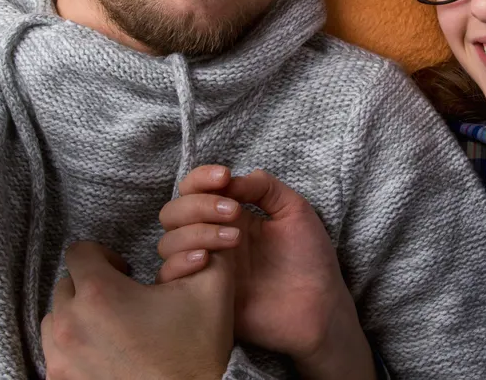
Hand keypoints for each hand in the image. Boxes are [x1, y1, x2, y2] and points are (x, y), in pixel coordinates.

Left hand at [41, 241, 233, 379]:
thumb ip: (203, 248)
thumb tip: (200, 231)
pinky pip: (54, 353)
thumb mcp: (212, 287)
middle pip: (66, 285)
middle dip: (92, 286)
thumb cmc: (197, 351)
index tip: (124, 270)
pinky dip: (73, 347)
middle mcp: (70, 324)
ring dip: (78, 316)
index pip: (79, 252)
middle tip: (123, 300)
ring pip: (54, 319)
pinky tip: (104, 352)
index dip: (103, 255)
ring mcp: (61, 358)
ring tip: (110, 327)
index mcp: (100, 293)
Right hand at [157, 166, 374, 378]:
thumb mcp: (295, 210)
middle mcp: (211, 239)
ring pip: (167, 242)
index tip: (224, 177)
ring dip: (195, 232)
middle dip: (199, 204)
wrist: (318, 308)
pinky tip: (206, 259)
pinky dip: (180, 262)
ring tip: (234, 240)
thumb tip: (231, 179)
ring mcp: (204, 267)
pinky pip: (168, 277)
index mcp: (230, 216)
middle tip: (233, 212)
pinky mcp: (200, 296)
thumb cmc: (311, 259)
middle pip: (174, 212)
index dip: (202, 178)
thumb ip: (264, 187)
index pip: (195, 190)